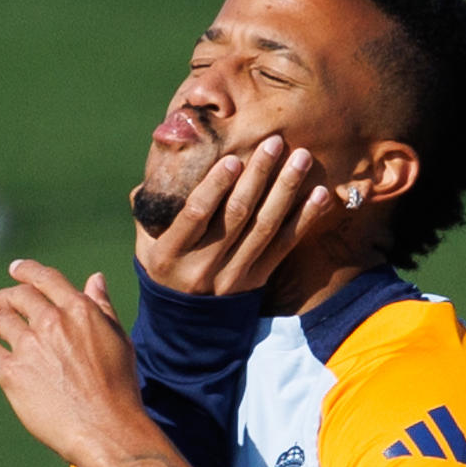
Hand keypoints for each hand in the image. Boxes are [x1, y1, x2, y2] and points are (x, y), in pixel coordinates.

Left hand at [0, 261, 155, 466]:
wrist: (106, 428)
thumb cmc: (118, 387)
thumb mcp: (118, 340)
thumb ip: (102, 307)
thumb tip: (95, 278)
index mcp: (79, 310)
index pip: (46, 279)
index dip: (27, 270)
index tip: (15, 269)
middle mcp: (51, 322)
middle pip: (17, 296)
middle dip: (3, 296)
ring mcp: (29, 346)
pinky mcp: (12, 372)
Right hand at [134, 135, 331, 295]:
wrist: (183, 323)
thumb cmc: (163, 267)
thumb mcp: (146, 242)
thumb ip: (151, 209)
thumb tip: (161, 159)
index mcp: (170, 253)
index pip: (196, 214)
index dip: (216, 185)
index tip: (234, 158)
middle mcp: (203, 266)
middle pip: (237, 215)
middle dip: (258, 175)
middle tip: (275, 143)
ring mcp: (232, 276)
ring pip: (264, 227)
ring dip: (285, 190)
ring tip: (302, 159)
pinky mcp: (256, 281)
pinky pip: (284, 246)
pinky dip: (304, 219)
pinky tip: (319, 194)